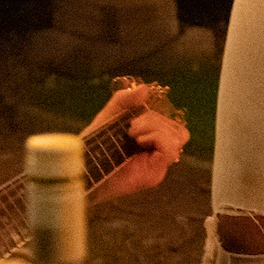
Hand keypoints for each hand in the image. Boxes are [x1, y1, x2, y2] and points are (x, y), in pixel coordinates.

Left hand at [85, 79, 186, 202]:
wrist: (84, 165)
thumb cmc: (95, 142)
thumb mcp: (110, 114)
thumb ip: (126, 99)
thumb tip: (145, 88)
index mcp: (152, 138)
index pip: (174, 125)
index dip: (159, 116)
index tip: (134, 118)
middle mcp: (158, 152)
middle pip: (178, 130)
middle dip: (155, 120)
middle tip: (131, 127)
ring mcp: (157, 164)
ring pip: (179, 138)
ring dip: (156, 128)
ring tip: (133, 134)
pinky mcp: (154, 174)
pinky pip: (170, 150)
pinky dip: (158, 138)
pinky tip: (139, 140)